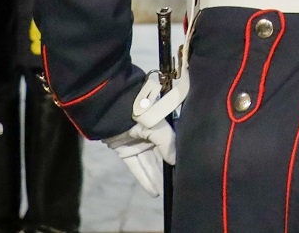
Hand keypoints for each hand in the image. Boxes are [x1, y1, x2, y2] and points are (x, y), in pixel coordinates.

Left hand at [105, 71, 186, 195]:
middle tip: (182, 182)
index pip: (174, 139)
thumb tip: (176, 161)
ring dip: (158, 177)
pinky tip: (154, 192)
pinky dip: (144, 179)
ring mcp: (137, 141)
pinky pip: (137, 166)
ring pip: (151, 162)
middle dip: (170, 168)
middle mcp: (151, 131)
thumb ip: (168, 143)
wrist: (108, 107)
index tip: (190, 166)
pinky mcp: (125, 150)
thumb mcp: (157, 125)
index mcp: (162, 120)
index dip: (181, 152)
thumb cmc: (139, 110)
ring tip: (169, 192)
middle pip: (162, 153)